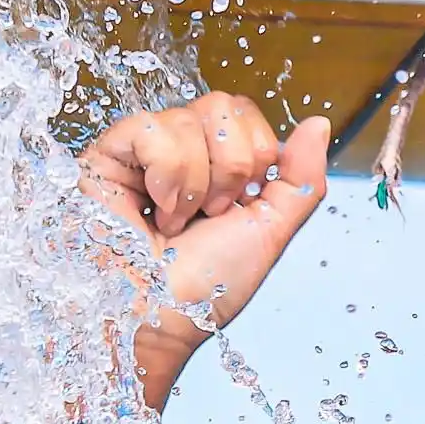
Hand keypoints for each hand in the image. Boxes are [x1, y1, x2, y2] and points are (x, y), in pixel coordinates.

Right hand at [80, 92, 333, 407]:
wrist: (159, 318)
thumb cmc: (206, 289)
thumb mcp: (269, 230)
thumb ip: (299, 179)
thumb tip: (318, 124)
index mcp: (213, 164)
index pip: (243, 112)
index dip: (254, 155)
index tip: (236, 207)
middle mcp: (177, 151)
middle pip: (222, 106)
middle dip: (230, 168)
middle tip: (211, 214)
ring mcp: (140, 152)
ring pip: (188, 118)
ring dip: (196, 184)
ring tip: (176, 224)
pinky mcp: (106, 154)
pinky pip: (151, 128)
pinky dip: (166, 176)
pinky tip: (151, 212)